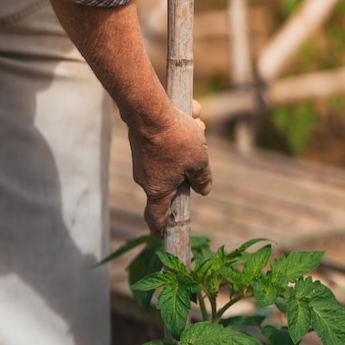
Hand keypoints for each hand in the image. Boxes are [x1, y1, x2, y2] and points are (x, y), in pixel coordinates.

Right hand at [127, 101, 211, 236]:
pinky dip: (177, 129)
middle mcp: (146, 178)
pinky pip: (165, 140)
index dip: (160, 228)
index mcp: (158, 190)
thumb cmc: (175, 139)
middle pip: (172, 179)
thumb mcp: (198, 161)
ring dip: (188, 141)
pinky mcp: (141, 142)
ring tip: (197, 122)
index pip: (156, 217)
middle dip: (190, 165)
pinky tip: (189, 112)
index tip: (161, 236)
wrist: (148, 109)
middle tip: (201, 147)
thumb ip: (202, 178)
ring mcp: (142, 160)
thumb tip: (203, 190)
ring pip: (172, 156)